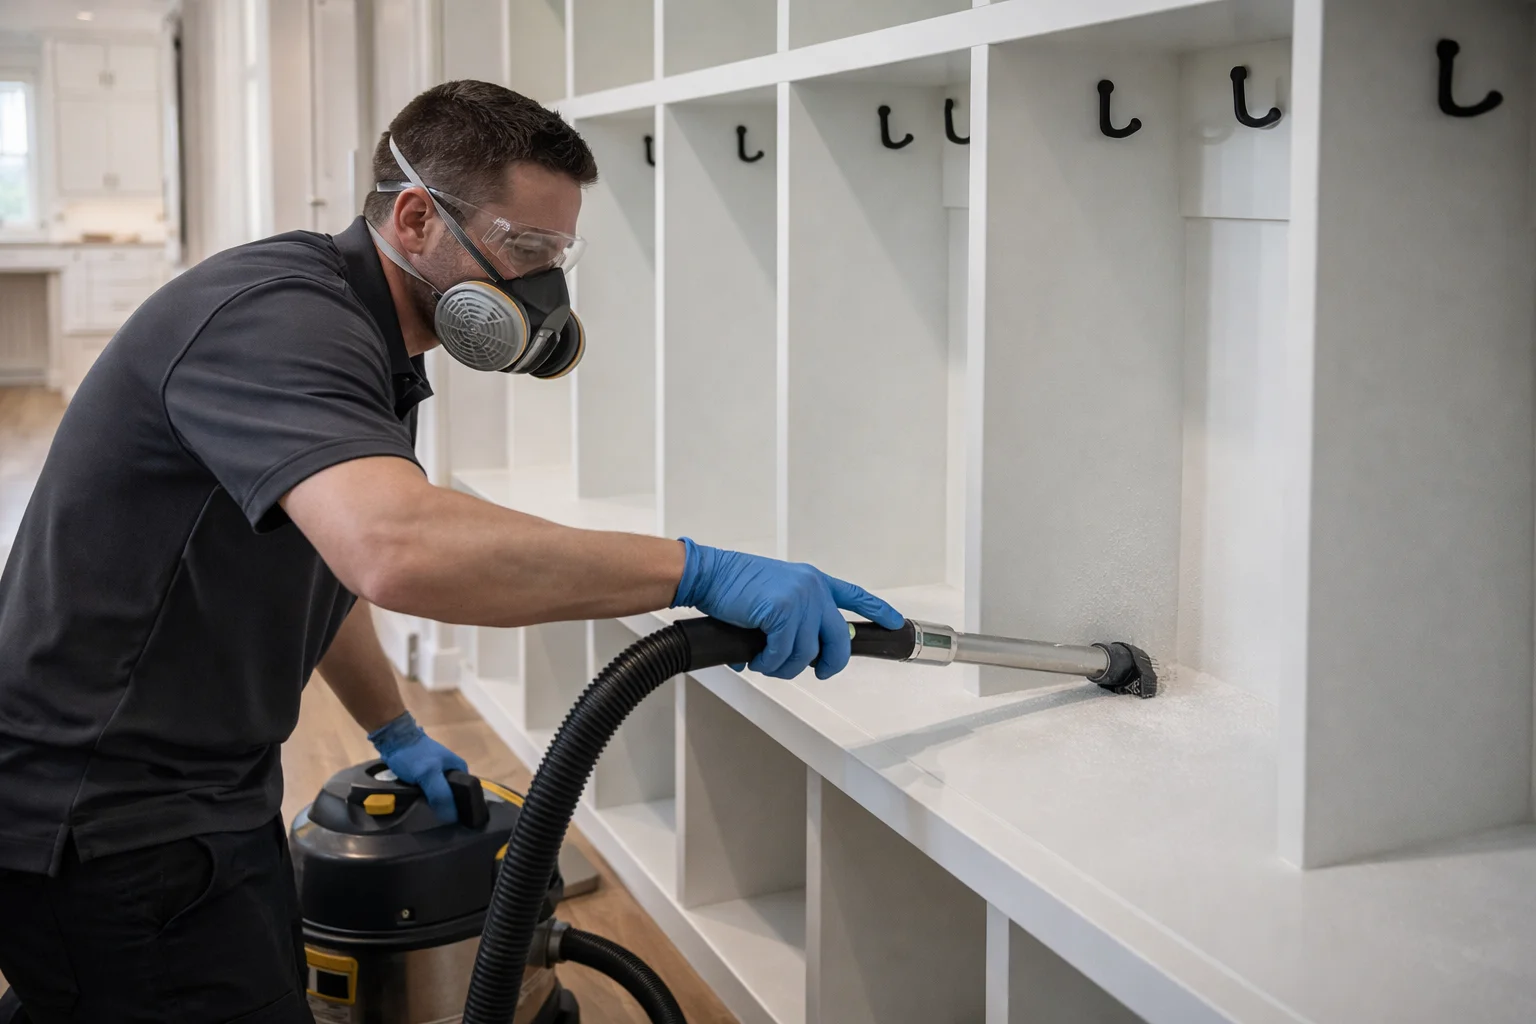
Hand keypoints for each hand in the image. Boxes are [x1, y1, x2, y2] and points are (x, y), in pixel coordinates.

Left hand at [368, 711, 467, 821]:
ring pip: (438, 794)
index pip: (466, 795)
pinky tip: (417, 803)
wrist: (393, 738)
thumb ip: (441, 794)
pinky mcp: (425, 774)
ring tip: (423, 813)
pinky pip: (427, 791)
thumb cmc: (414, 755)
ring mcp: (438, 772)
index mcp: (460, 769)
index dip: (459, 809)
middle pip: (451, 796)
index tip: (450, 821)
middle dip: (443, 807)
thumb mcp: (429, 774)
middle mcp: (452, 771)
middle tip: (433, 817)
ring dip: (431, 802)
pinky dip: (423, 797)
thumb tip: (452, 817)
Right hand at [672, 539, 904, 679]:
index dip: (877, 610)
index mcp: (813, 581)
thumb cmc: (734, 585)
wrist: (709, 574)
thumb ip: (792, 617)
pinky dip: (768, 663)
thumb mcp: (775, 593)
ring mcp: (800, 600)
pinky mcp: (782, 612)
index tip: (894, 621)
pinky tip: (756, 659)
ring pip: (806, 655)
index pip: (855, 595)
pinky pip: (782, 654)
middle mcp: (813, 588)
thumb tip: (794, 654)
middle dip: (828, 664)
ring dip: (784, 666)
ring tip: (766, 662)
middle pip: (838, 640)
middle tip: (816, 672)